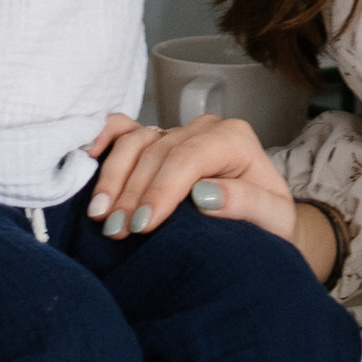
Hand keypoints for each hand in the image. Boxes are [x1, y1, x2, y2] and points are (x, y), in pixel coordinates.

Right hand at [85, 112, 300, 244]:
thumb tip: (205, 194)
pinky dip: (104, 140)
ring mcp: (177, 132)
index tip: (144, 224)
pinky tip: (88, 158)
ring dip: (113, 178)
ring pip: (136, 142)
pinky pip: (124, 130)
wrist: (261, 225)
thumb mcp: (274, 220)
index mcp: (234, 139)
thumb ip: (247, 204)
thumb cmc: (268, 224)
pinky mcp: (157, 141)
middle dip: (133, 193)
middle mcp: (204, 129)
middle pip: (157, 153)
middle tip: (116, 232)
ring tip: (101, 216)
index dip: (162, 189)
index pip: (189, 158)